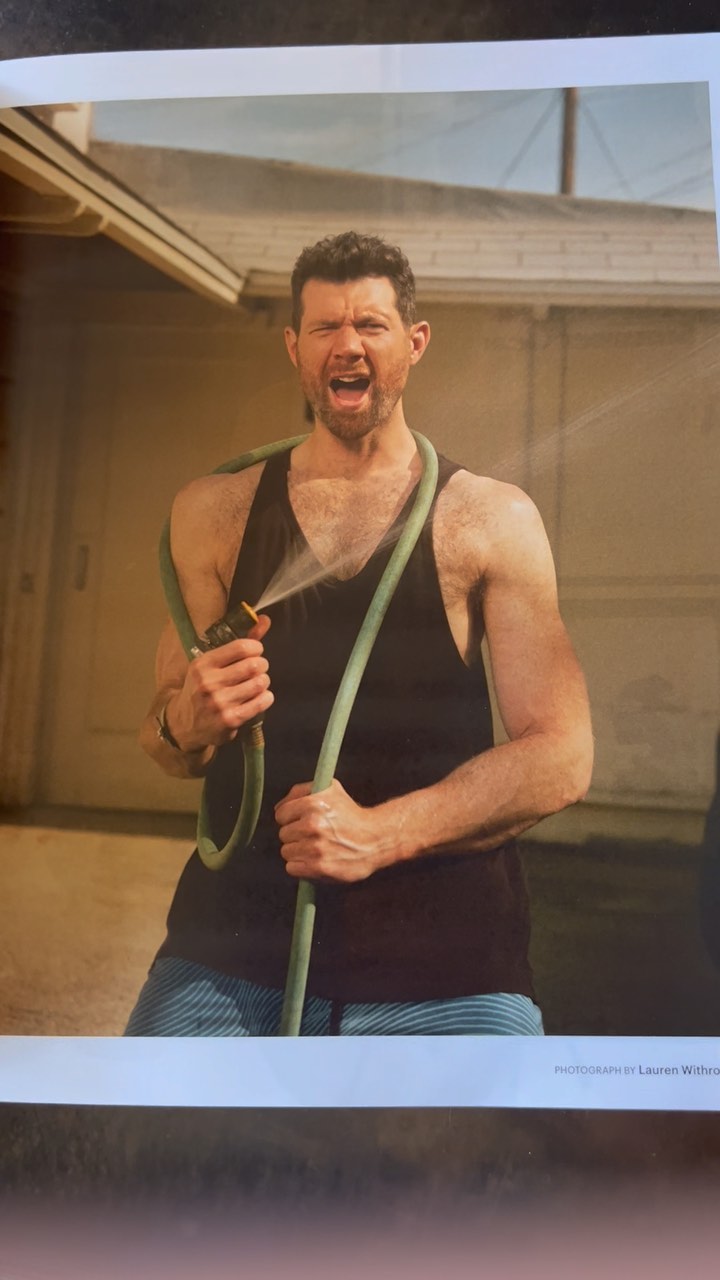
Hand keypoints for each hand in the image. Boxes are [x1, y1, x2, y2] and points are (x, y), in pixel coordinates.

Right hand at [167, 614, 273, 749]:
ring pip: (259, 683)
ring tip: (257, 683)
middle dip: (262, 665)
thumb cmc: (201, 689)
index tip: (256, 652)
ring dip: (264, 682)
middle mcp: (209, 682)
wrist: (184, 724)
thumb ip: (239, 643)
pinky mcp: (230, 720)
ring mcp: (219, 702)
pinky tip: (260, 697)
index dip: (256, 648)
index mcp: (203, 664)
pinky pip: (261, 703)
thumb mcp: (211, 665)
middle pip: (254, 665)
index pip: (241, 647)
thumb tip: (265, 619)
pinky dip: (266, 698)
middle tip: (258, 669)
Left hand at [275, 779, 387, 882]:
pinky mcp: (318, 867)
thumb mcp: (330, 789)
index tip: (303, 821)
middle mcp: (313, 825)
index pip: (281, 815)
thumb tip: (277, 808)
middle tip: (314, 835)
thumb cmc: (351, 814)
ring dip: (298, 851)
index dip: (291, 818)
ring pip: (286, 852)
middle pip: (283, 834)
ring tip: (317, 847)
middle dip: (296, 835)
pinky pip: (292, 868)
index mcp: (313, 804)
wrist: (376, 839)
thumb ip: (300, 791)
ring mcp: (315, 847)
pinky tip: (316, 859)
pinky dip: (302, 866)